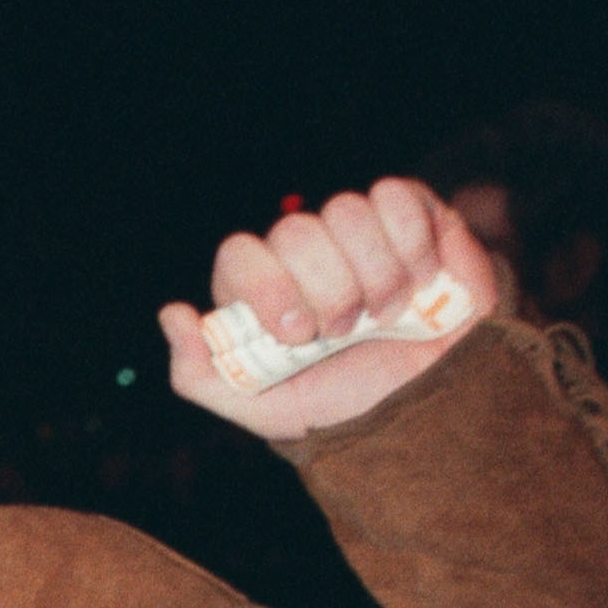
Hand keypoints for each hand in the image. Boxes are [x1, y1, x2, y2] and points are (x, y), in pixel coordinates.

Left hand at [160, 179, 499, 437]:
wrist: (435, 410)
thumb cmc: (350, 406)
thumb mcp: (266, 409)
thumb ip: (203, 376)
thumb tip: (172, 314)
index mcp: (264, 290)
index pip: (240, 253)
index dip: (266, 286)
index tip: (296, 334)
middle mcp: (307, 254)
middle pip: (294, 232)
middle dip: (326, 292)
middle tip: (346, 332)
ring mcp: (359, 232)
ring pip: (345, 211)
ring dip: (373, 275)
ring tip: (389, 315)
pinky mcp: (414, 215)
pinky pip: (395, 196)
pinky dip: (411, 244)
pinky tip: (422, 282)